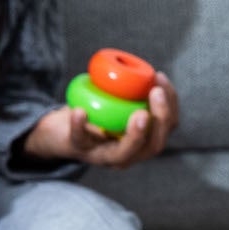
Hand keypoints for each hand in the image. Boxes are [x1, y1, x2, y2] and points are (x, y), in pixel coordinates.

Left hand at [22, 73, 178, 170]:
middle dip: (161, 120)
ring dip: (135, 134)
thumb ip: (133, 92)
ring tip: (139, 113)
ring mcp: (103, 157)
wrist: (58, 131)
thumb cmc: (94, 113)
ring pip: (123, 154)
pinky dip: (80, 126)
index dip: (170, 104)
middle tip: (155, 92)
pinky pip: (81, 140)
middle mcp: (128, 155)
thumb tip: (148, 71)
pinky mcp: (78, 151)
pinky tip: (81, 111)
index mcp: (142, 141)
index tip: (160, 78)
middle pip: (154, 146)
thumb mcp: (118, 103)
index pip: (167, 127)